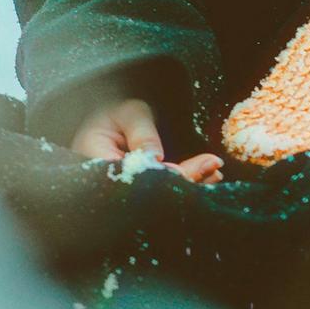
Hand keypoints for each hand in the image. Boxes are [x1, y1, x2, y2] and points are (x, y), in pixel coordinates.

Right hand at [66, 94, 222, 183]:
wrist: (113, 119)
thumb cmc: (116, 112)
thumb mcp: (129, 113)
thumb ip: (141, 133)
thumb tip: (155, 159)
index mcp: (94, 160)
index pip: (128, 177)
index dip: (158, 178)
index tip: (183, 170)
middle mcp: (108, 185)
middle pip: (146, 192)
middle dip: (181, 182)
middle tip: (211, 167)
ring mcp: (125, 192)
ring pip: (159, 196)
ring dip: (190, 184)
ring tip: (215, 170)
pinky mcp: (142, 194)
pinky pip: (164, 193)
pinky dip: (187, 183)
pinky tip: (210, 175)